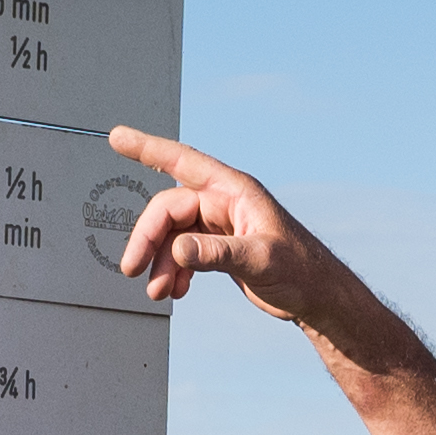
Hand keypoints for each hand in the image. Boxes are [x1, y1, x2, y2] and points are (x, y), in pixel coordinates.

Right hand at [107, 129, 349, 329]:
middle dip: (148, 240)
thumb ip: (218, 253)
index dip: (147, 149)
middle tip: (132, 269)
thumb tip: (177, 249)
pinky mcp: (219, 248)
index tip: (117, 137)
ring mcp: (220, 225)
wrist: (317, 297)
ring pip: (173, 236)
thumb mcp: (260, 259)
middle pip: (169, 211)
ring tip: (159, 292)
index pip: (182, 162)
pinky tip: (176, 291)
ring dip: (160, 264)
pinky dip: (175, 271)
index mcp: (234, 191)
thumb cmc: (302, 270)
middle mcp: (224, 203)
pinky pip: (184, 253)